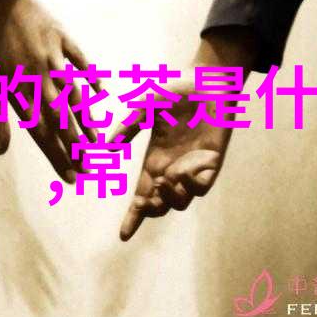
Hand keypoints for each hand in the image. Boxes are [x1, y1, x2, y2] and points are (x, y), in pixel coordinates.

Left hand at [0, 0, 99, 182]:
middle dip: (75, 146)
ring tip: (98, 142)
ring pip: (74, 94)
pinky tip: (100, 91)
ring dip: (86, 119)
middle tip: (90, 168)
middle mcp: (37, 77)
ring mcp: (52, 57)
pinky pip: (81, 60)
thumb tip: (0, 152)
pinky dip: (91, 74)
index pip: (41, 133)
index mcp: (17, 90)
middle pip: (60, 119)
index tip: (71, 177)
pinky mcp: (63, 38)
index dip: (57, 157)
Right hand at [112, 29, 257, 240]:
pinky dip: (191, 183)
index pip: (140, 197)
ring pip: (180, 201)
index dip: (133, 217)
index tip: (124, 235)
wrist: (207, 81)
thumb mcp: (143, 110)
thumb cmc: (175, 91)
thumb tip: (105, 149)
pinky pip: (201, 187)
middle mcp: (171, 170)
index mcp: (153, 162)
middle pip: (159, 206)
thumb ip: (126, 130)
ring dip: (171, 196)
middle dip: (151, 209)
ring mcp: (192, 169)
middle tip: (147, 196)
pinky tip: (187, 168)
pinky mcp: (211, 164)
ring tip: (167, 178)